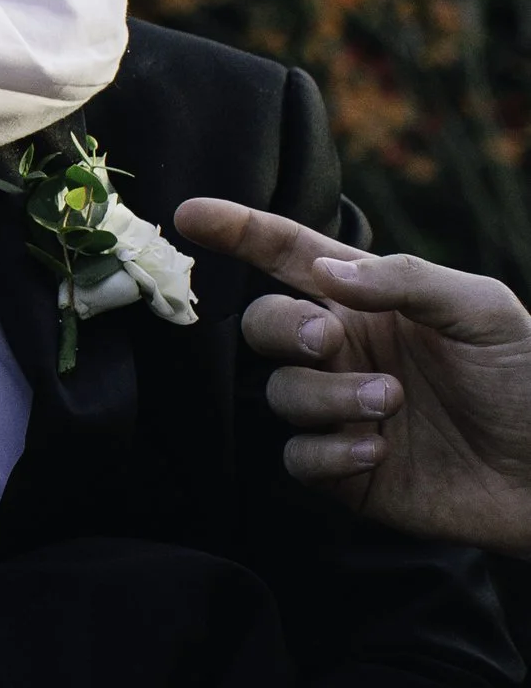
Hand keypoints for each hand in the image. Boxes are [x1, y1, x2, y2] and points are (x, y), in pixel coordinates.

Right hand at [176, 199, 530, 553]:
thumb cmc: (529, 378)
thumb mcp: (482, 310)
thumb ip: (405, 280)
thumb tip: (323, 271)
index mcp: (372, 302)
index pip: (289, 256)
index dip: (239, 232)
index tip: (190, 214)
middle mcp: (347, 352)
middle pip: (264, 326)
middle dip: (282, 327)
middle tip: (328, 339)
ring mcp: (343, 412)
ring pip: (281, 395)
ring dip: (326, 396)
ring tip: (391, 404)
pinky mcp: (348, 474)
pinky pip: (299, 458)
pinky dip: (328, 451)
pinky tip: (377, 450)